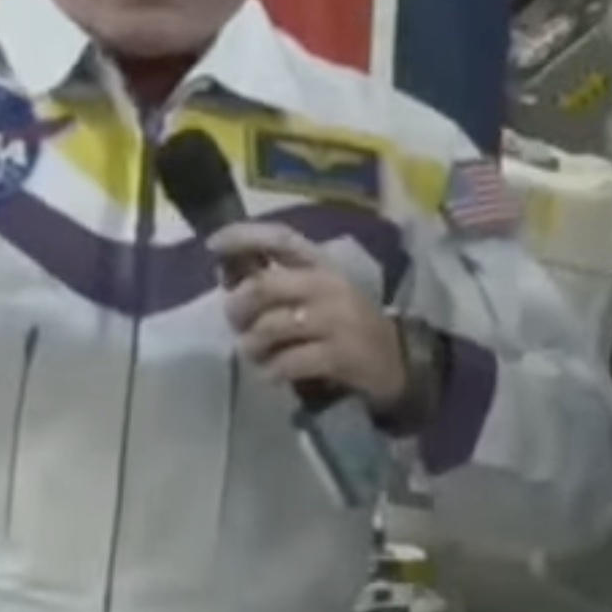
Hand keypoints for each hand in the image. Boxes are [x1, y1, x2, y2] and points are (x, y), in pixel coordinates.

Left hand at [211, 224, 410, 414]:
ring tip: (254, 353)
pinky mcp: (340, 355)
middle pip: (265, 286)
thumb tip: (228, 277)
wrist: (397, 361)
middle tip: (236, 323)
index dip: (245, 236)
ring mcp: (337, 320)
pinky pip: (289, 361)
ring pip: (271, 326)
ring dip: (252, 345)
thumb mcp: (319, 293)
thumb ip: (280, 283)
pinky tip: (273, 374)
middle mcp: (329, 286)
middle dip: (239, 307)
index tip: (214, 244)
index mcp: (323, 265)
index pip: (281, 239)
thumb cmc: (346, 324)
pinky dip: (272, 370)